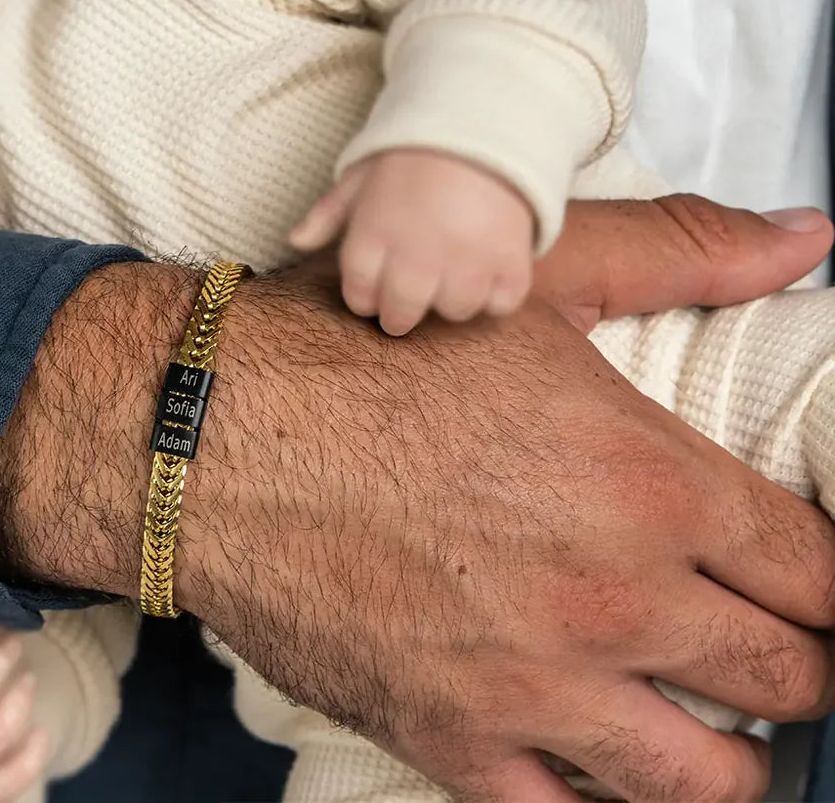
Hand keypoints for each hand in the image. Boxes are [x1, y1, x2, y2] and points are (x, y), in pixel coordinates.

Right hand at [0, 195, 834, 802]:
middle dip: (802, 662)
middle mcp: (609, 601)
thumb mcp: (528, 275)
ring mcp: (531, 688)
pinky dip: (602, 795)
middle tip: (779, 643)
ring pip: (704, 780)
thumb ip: (680, 251)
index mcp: (645, 482)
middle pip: (785, 676)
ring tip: (711, 719)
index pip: (817, 569)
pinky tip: (598, 755)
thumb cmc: (361, 350)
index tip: (818, 580)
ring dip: (729, 753)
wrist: (209, 431)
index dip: (834, 577)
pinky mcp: (448, 739)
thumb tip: (802, 235)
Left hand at [289, 149, 533, 334]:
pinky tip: (491, 266)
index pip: (360, 298)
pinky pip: (501, 304)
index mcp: (373, 237)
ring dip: (454, 297)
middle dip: (403, 309)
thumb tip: (295, 241)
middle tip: (416, 289)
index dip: (368, 295)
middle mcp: (416, 258)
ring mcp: (466, 263)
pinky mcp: (509, 263)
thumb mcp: (362, 175)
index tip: (379, 285)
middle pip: (401, 316)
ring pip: (453, 311)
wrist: (485, 121)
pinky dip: (498, 292)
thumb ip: (328, 213)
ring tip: (457, 269)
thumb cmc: (415, 154)